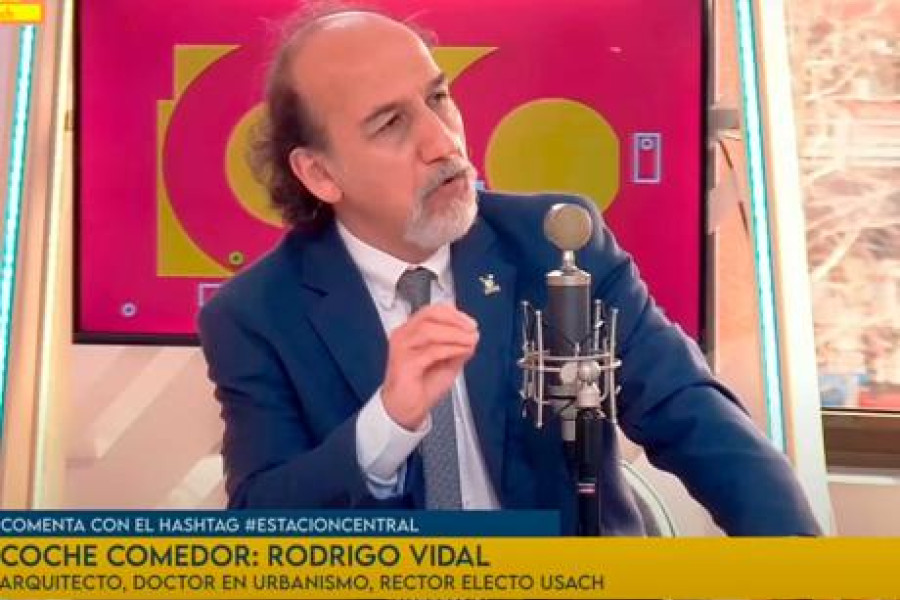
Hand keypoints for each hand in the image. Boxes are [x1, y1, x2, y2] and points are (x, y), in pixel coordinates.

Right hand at [381, 304, 478, 429]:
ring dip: (454, 334)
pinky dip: (450, 349)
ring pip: (429, 330)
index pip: (431, 311)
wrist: (406, 410)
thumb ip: (458, 348)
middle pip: (429, 315)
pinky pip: (431, 351)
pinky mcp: (405, 363)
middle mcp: (404, 336)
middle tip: (472, 329)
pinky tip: (461, 351)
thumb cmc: (421, 387)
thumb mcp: (447, 364)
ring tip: (469, 341)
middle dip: (455, 320)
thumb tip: (472, 336)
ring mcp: (402, 349)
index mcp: (411, 332)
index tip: (471, 323)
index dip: (453, 314)